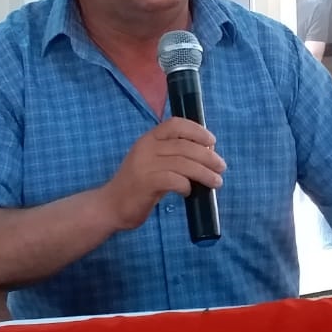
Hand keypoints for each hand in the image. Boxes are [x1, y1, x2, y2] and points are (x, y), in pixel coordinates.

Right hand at [102, 118, 224, 230]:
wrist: (110, 206)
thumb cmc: (137, 186)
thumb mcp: (152, 163)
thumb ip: (172, 156)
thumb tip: (206, 154)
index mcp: (148, 139)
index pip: (175, 124)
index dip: (197, 130)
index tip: (212, 142)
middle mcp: (146, 148)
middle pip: (185, 146)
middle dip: (208, 156)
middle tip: (221, 167)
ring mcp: (145, 165)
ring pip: (183, 163)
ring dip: (204, 173)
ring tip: (216, 182)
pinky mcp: (145, 183)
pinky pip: (174, 180)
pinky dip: (186, 185)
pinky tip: (188, 192)